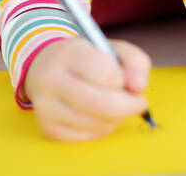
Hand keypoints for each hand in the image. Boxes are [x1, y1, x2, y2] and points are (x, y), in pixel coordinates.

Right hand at [23, 37, 150, 141]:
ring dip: (116, 118)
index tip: (125, 78)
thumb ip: (135, 62)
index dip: (123, 79)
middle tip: (138, 102)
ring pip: (96, 124)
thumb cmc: (87, 58)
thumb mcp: (113, 49)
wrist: (46, 68)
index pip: (106, 74)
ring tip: (115, 104)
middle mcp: (50, 79)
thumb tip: (139, 88)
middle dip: (128, 106)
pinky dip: (102, 128)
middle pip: (100, 105)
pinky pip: (87, 137)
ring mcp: (46, 107)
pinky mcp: (48, 129)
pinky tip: (100, 115)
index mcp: (68, 52)